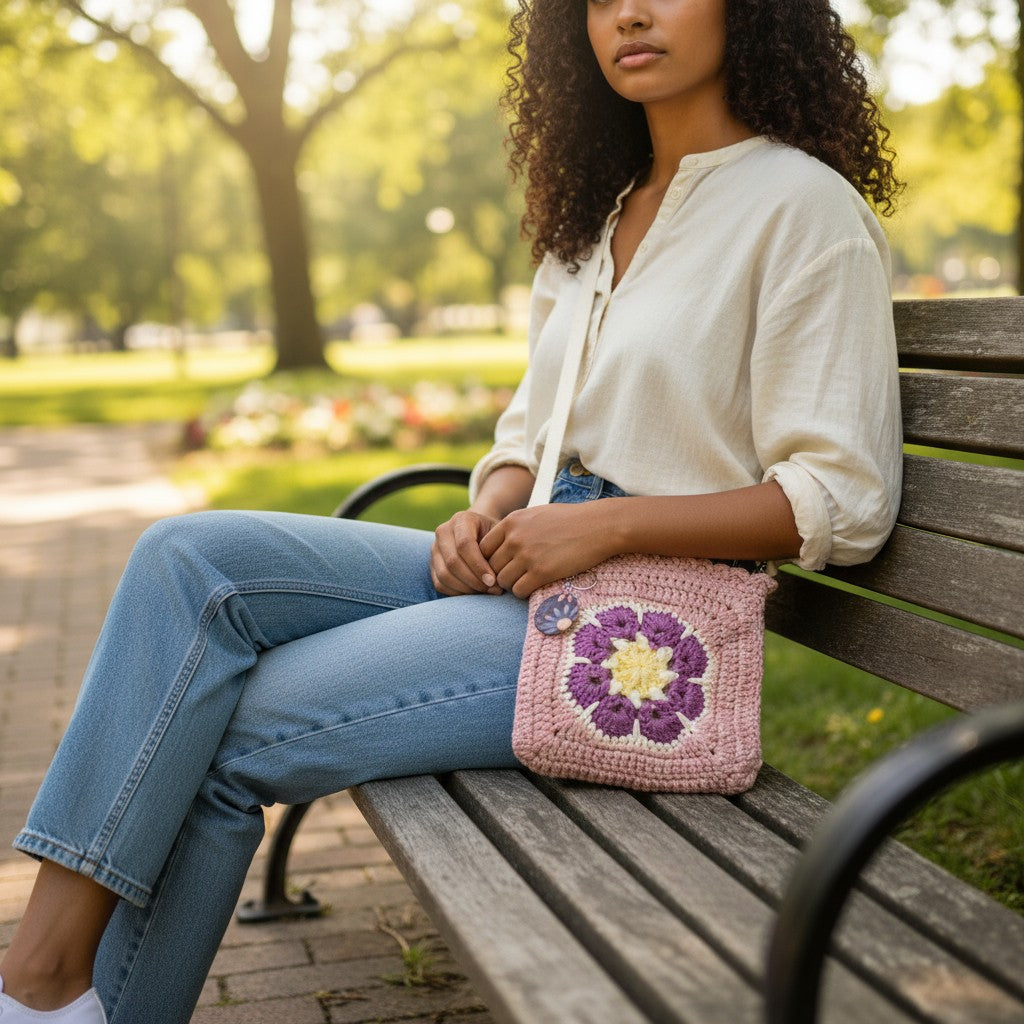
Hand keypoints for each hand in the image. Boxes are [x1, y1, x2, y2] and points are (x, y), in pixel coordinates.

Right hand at [431, 509, 504, 595]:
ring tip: (485, 591)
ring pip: (444, 575)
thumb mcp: (500, 534)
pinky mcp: (432, 564)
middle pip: (452, 561)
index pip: (464, 544)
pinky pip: (440, 584)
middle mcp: (443, 531)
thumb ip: (498, 550)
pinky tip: (474, 592)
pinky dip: (457, 592)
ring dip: (466, 588)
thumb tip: (494, 581)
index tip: (493, 580)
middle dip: (473, 580)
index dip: (478, 565)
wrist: (480, 532)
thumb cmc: (494, 534)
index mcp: (461, 519)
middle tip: (492, 589)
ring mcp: (435, 548)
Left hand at [479, 502, 619, 597]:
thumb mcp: (536, 515)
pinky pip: (519, 590)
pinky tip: (534, 587)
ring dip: (511, 585)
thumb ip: (516, 528)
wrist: (598, 526)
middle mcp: (515, 538)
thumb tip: (501, 545)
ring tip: (525, 582)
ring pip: (503, 581)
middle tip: (513, 578)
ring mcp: (527, 555)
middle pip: (490, 566)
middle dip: (499, 575)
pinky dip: (523, 592)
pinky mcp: (542, 572)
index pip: (483, 548)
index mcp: (511, 522)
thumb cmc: (570, 520)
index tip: (502, 565)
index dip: (489, 560)